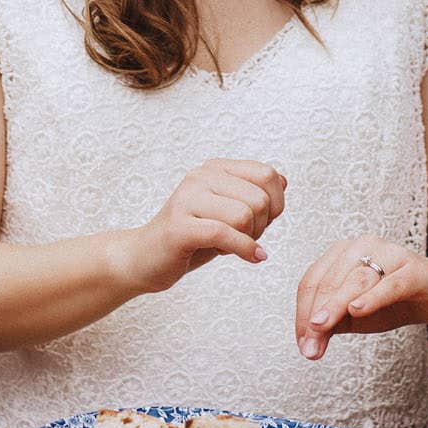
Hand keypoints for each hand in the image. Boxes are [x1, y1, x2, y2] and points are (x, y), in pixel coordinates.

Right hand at [112, 159, 284, 295]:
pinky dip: (244, 249)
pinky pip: (224, 234)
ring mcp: (187, 199)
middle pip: (260, 199)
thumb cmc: (190, 237)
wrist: (144, 258)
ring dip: (247, 239)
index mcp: (214, 168)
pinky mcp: (179, 226)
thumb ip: (253, 196)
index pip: (267, 175)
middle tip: (241, 238)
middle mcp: (200, 176)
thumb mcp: (227, 213)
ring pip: (245, 216)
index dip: (275, 204)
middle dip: (260, 226)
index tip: (261, 222)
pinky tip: (251, 258)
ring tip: (227, 245)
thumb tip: (283, 181)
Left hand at [293, 237, 427, 358]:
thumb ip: (332, 324)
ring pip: (356, 280)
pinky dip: (372, 296)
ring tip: (322, 328)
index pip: (313, 281)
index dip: (302, 313)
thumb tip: (308, 343)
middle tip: (309, 348)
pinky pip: (390, 283)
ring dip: (335, 307)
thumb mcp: (356, 317)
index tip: (302, 345)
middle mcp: (363, 246)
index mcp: (343, 253)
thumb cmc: (393, 302)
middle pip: (331, 280)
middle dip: (316, 315)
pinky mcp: (415, 269)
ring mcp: (390, 254)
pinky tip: (357, 309)